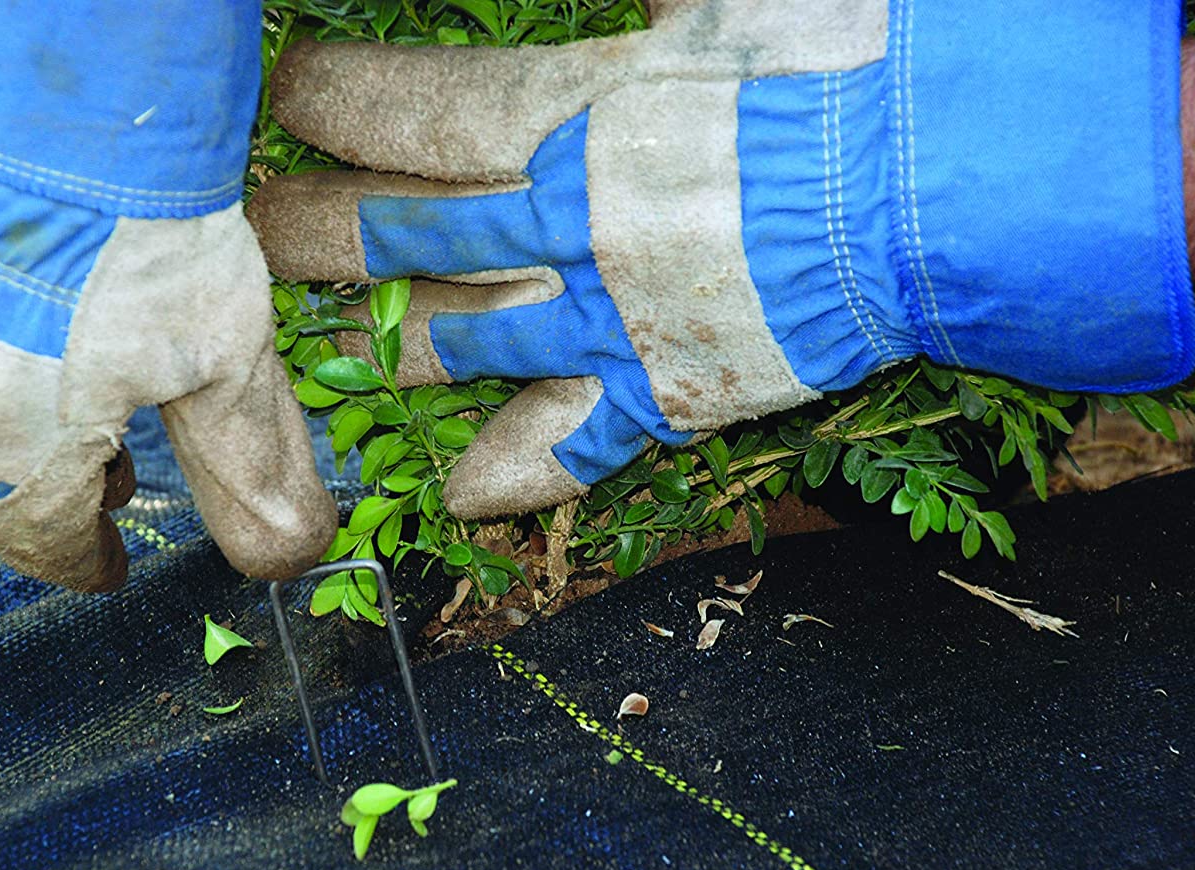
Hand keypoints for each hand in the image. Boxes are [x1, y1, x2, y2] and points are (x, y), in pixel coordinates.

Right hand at [0, 0, 335, 590]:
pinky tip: (4, 283)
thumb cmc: (148, 229)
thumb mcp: (224, 358)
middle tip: (113, 463)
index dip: (80, 559)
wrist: (65, 86)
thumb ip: (247, 466)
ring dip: (5, 394)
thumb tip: (291, 556)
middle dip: (58, 474)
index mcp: (24, 443)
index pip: (41, 538)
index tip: (105, 566)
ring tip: (68, 367)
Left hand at [253, 0, 1194, 518]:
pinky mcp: (671, 392)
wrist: (953, 185)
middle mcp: (576, 223)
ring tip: (304, 356)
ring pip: (460, 340)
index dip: (341, 102)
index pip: (421, 109)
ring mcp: (616, 320)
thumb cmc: (852, 62)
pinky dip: (517, 473)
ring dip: (375, 348)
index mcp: (585, 113)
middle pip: (407, 230)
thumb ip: (639, 4)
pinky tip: (452, 494)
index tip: (285, 98)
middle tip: (241, 227)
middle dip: (312, 227)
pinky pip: (575, 446)